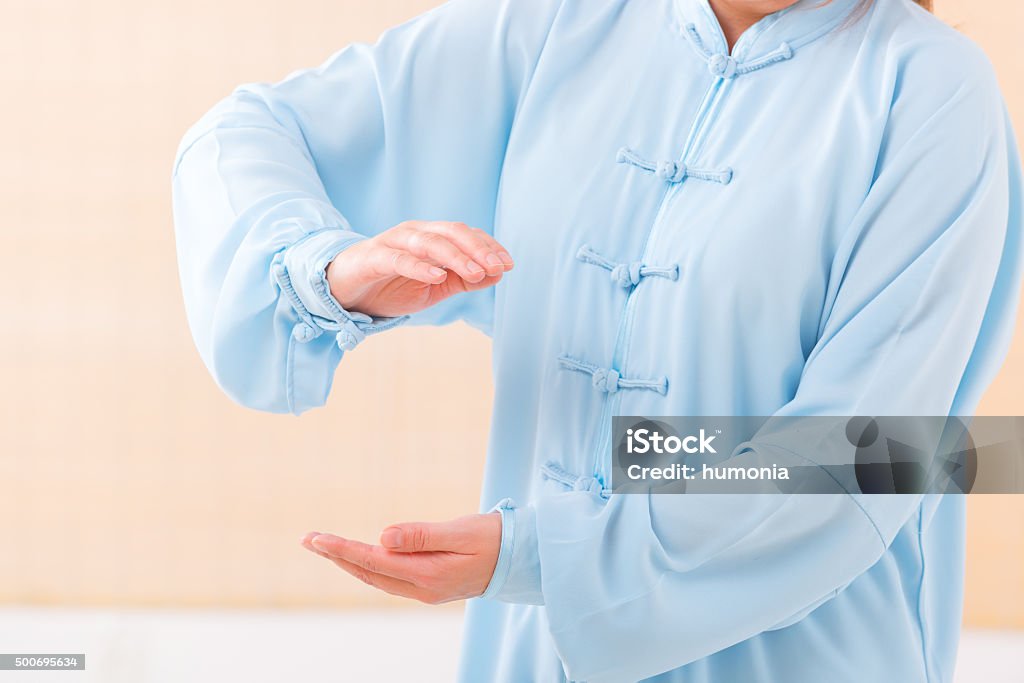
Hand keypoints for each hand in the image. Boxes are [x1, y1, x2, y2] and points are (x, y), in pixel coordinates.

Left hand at [301, 513, 501, 604]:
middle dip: (337, 557)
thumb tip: (382, 537)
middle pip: (369, 572)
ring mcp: (425, 591)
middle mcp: (422, 589)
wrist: (520, 559)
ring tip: (324, 546)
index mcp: (428, 575)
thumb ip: (421, 535)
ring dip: (349, 562)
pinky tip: (358, 558)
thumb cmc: (493, 538)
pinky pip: (389, 578)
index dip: (343, 550)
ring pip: (377, 578)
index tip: (317, 539)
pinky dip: (368, 566)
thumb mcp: (460, 530)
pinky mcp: (430, 586)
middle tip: (308, 539)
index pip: (374, 561)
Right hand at [326, 221, 513, 317]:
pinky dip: (420, 266)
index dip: (488, 247)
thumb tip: (497, 273)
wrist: (346, 292)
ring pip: (429, 242)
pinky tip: (437, 277)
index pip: (466, 235)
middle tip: (498, 266)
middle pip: (451, 232)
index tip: (508, 264)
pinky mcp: (374, 257)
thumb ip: (464, 279)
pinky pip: (399, 258)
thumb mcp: (435, 287)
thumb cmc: (391, 285)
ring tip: (476, 273)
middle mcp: (415, 233)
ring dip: (456, 257)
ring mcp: (393, 242)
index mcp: (432, 237)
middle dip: (478, 248)